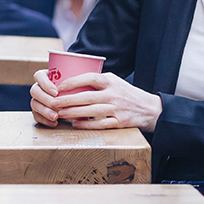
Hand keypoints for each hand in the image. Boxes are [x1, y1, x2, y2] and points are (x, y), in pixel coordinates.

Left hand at [30, 68, 161, 132]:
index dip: (74, 81)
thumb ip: (97, 80)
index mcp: (110, 81)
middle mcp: (113, 94)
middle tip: (53, 102)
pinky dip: (87, 125)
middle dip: (68, 100)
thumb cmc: (126, 94)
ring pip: (91, 111)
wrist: (150, 109)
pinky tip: (75, 124)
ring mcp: (117, 108)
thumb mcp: (114, 81)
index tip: (59, 86)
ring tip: (60, 113)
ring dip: (73, 113)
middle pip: (87, 96)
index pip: (90, 78)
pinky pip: (100, 124)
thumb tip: (72, 79)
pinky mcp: (120, 122)